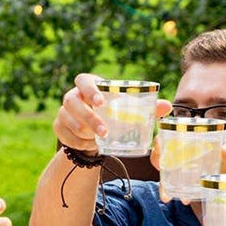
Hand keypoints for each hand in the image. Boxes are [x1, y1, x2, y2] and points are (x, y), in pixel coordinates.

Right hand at [56, 74, 170, 152]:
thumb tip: (167, 106)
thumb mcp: (129, 108)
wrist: (94, 129)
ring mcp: (62, 112)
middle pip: (72, 103)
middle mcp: (73, 96)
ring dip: (85, 133)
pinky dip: (79, 143)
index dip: (90, 90)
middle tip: (105, 132)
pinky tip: (90, 144)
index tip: (101, 102)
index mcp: (89, 85)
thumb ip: (148, 106)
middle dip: (88, 118)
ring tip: (99, 139)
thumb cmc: (114, 112)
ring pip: (68, 121)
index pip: (83, 80)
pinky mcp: (59, 127)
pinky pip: (66, 137)